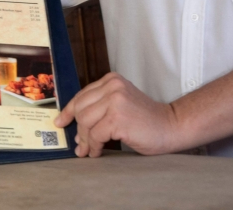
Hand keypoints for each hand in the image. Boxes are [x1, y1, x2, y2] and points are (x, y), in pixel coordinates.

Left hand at [54, 72, 183, 156]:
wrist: (171, 126)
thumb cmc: (146, 120)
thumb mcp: (120, 104)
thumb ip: (99, 108)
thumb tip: (74, 126)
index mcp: (111, 80)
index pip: (82, 95)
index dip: (69, 110)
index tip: (61, 121)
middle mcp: (112, 86)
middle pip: (81, 109)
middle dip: (78, 130)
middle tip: (80, 145)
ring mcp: (115, 101)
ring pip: (85, 122)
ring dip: (85, 140)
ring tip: (88, 151)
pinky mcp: (118, 118)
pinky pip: (96, 134)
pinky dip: (94, 146)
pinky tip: (98, 152)